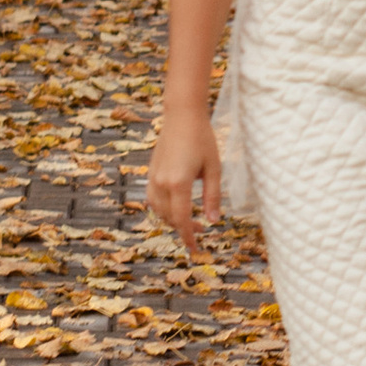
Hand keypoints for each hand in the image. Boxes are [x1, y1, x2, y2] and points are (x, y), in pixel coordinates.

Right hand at [148, 106, 222, 253]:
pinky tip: (175, 207)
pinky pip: (153, 199)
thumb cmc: (202, 139)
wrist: (182, 116)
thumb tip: (213, 221)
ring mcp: (153, 178)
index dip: (189, 236)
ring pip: (159, 211)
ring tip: (190, 221)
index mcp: (179, 183)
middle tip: (202, 230)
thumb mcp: (214, 169)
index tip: (195, 249)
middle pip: (170, 217)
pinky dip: (163, 209)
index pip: (182, 219)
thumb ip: (212, 197)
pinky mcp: (151, 173)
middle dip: (184, 229)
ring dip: (172, 220)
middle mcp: (162, 183)